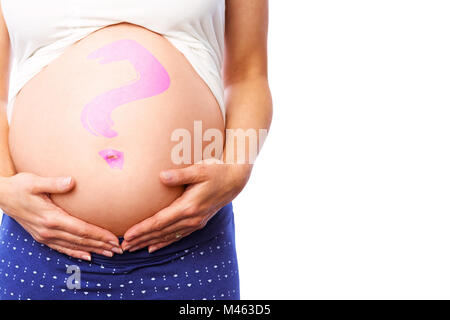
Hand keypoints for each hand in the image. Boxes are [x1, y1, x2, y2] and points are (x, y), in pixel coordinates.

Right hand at [0, 173, 121, 260]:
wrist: (1, 196)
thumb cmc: (20, 186)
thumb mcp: (35, 181)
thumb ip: (54, 182)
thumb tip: (71, 181)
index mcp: (51, 218)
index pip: (81, 229)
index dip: (99, 235)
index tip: (114, 238)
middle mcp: (49, 230)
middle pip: (81, 240)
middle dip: (101, 245)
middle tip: (119, 249)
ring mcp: (44, 235)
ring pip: (73, 246)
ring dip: (92, 250)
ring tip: (109, 253)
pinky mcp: (41, 237)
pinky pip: (61, 248)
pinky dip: (75, 253)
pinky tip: (87, 256)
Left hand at [121, 160, 251, 252]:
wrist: (234, 180)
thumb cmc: (216, 171)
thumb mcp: (199, 169)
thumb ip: (180, 174)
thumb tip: (161, 176)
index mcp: (188, 207)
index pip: (159, 222)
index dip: (142, 229)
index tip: (127, 235)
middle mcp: (191, 219)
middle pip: (160, 232)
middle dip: (141, 240)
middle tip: (123, 247)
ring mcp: (195, 222)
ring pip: (168, 236)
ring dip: (149, 242)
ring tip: (133, 248)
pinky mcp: (198, 223)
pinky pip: (177, 236)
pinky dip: (164, 242)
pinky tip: (153, 246)